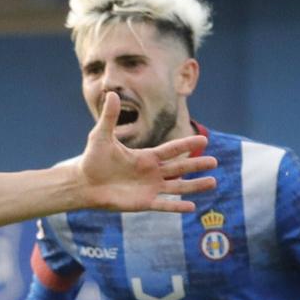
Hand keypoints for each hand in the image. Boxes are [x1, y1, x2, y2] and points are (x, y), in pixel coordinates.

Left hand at [70, 92, 216, 213]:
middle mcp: (151, 172)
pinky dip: (177, 206)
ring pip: (177, 187)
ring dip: (194, 185)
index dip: (186, 145)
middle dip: (197, 165)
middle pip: (179, 168)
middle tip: (215, 162)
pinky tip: (192, 207)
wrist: (83, 183)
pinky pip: (164, 205)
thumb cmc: (92, 159)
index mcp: (145, 157)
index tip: (203, 140)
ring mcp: (149, 188)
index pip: (171, 150)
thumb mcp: (101, 136)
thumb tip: (111, 93)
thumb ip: (110, 117)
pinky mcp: (143, 203)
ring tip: (213, 183)